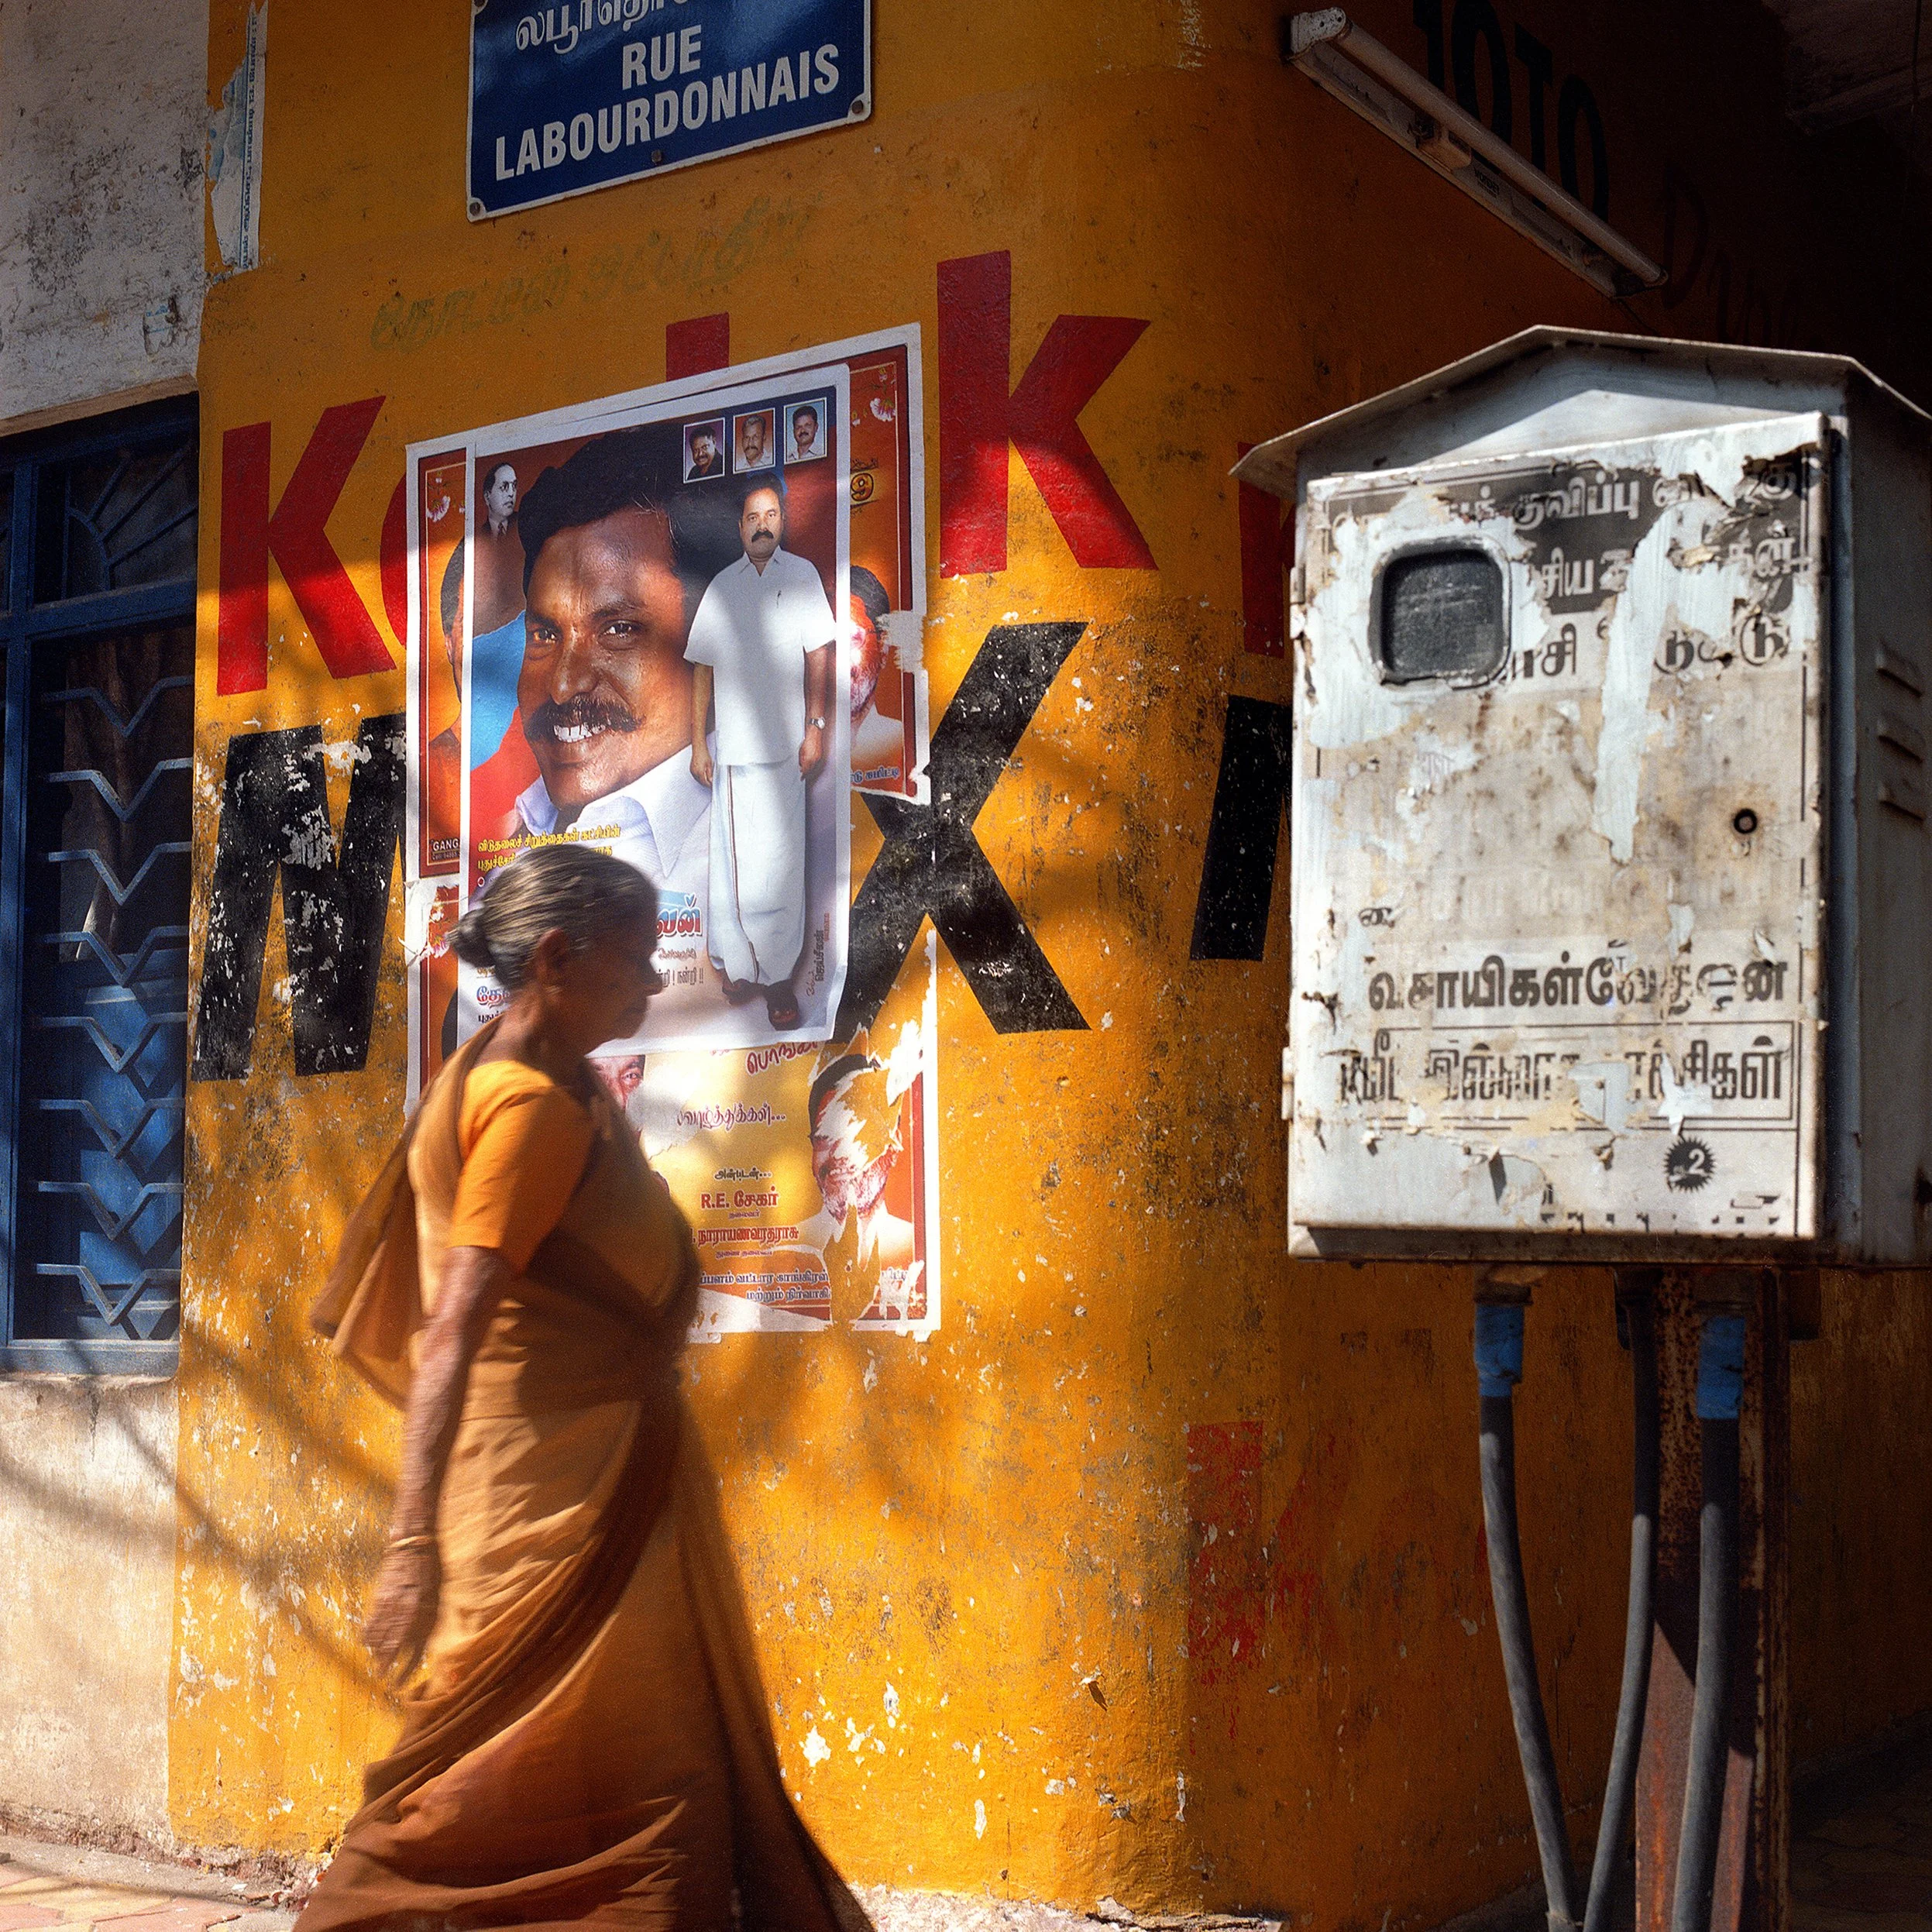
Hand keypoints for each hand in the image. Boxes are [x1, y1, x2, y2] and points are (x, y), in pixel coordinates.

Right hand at [364, 1540, 440, 1682]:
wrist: (414, 1546)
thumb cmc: (431, 1570)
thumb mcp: (437, 1596)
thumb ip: (429, 1619)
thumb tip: (423, 1641)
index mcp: (425, 1615)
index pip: (415, 1651)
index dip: (406, 1670)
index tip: (400, 1683)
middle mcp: (408, 1614)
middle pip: (394, 1648)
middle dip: (387, 1665)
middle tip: (381, 1677)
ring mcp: (392, 1607)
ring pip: (380, 1637)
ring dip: (376, 1653)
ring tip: (374, 1664)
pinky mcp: (380, 1598)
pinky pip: (370, 1622)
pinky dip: (366, 1634)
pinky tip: (364, 1642)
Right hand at [691, 740, 714, 786]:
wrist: (698, 748)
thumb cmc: (704, 754)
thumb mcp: (709, 765)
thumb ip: (710, 774)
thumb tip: (711, 780)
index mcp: (699, 772)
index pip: (704, 782)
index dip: (709, 784)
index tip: (712, 785)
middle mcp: (694, 772)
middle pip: (700, 781)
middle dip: (706, 783)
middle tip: (710, 784)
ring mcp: (692, 770)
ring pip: (697, 779)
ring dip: (702, 781)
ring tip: (707, 781)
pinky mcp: (691, 769)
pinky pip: (695, 776)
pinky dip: (699, 777)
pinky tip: (703, 776)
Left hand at [799, 722, 825, 778]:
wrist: (814, 734)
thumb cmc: (807, 741)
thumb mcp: (800, 751)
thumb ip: (800, 760)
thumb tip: (800, 766)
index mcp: (808, 759)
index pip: (805, 770)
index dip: (803, 775)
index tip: (801, 778)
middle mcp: (814, 759)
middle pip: (810, 770)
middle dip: (806, 773)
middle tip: (803, 776)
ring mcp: (818, 757)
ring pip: (814, 767)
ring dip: (810, 770)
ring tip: (806, 771)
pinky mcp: (820, 755)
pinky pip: (817, 763)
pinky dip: (813, 765)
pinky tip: (811, 765)